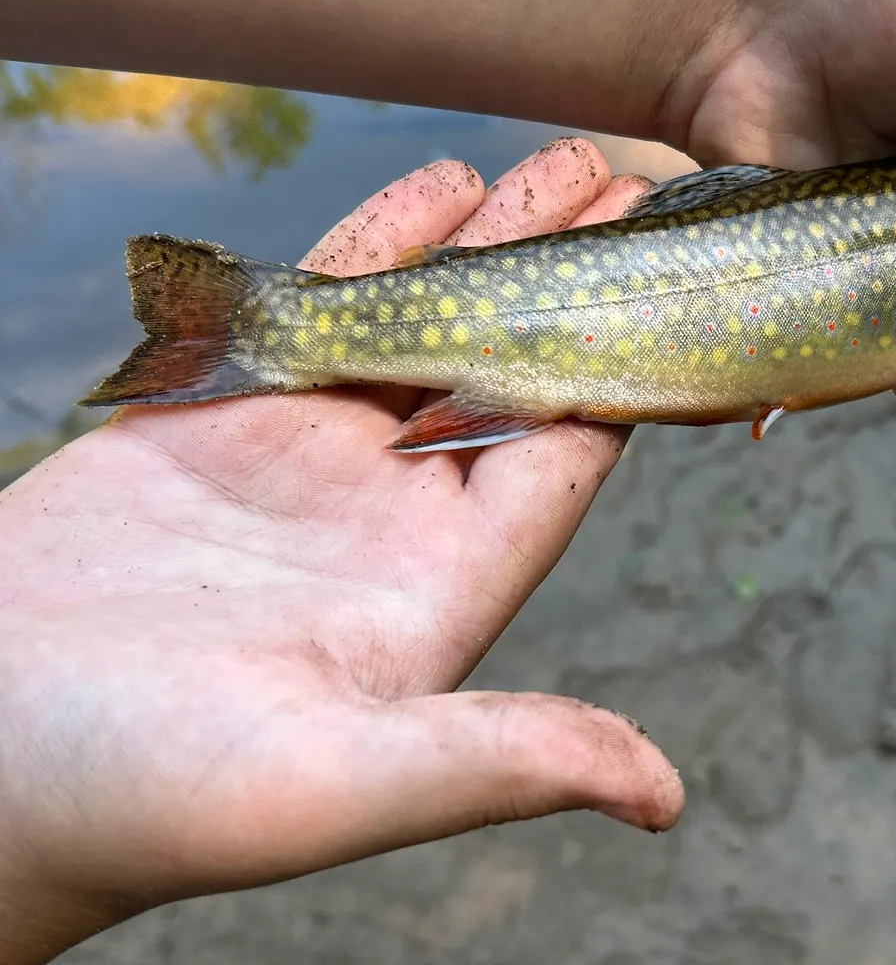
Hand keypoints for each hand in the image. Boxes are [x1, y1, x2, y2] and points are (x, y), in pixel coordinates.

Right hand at [0, 142, 682, 964]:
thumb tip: (664, 799)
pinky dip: (379, 242)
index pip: (567, 452)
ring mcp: (308, 461)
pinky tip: (436, 188)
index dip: (631, 361)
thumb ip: (501, 761)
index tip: (685, 277)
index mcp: (443, 588)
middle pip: (513, 368)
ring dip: (494, 242)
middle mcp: (393, 517)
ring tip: (562, 165)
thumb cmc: (141, 798)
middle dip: (574, 278)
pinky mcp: (222, 419)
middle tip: (634, 183)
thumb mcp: (338, 785)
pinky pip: (320, 307)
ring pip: (427, 322)